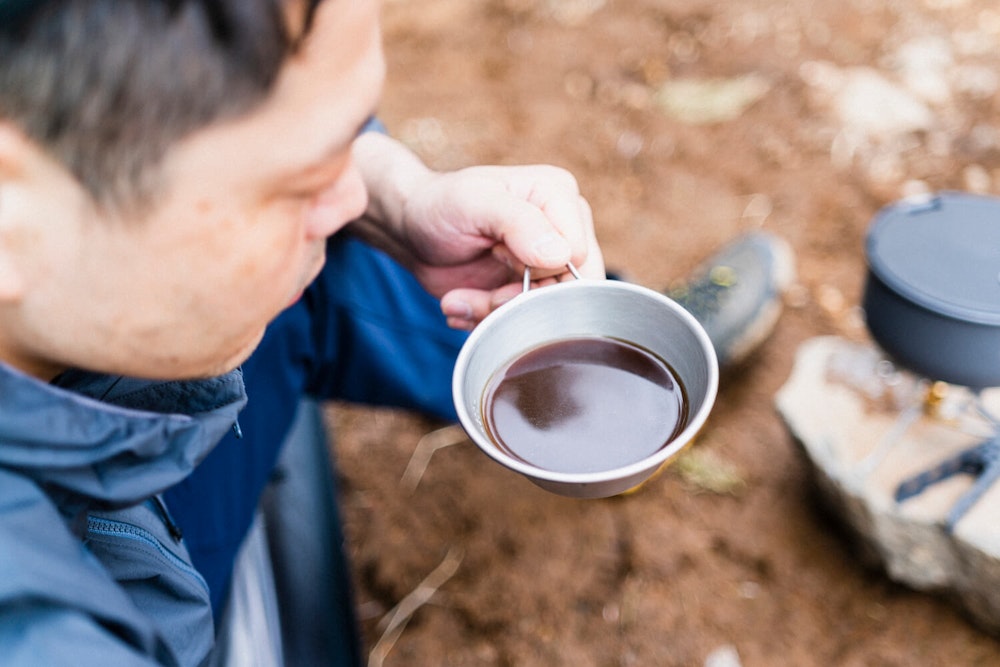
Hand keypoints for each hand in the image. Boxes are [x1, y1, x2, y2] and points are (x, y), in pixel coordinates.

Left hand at [351, 133, 604, 328]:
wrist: (411, 231)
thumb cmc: (440, 205)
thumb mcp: (473, 203)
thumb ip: (518, 222)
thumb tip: (562, 254)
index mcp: (559, 196)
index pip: (578, 255)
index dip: (540, 270)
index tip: (497, 253)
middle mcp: (563, 230)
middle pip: (566, 290)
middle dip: (517, 301)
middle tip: (483, 293)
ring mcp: (547, 264)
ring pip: (544, 314)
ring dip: (496, 314)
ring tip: (461, 298)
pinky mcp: (528, 290)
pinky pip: (523, 323)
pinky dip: (487, 321)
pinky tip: (463, 303)